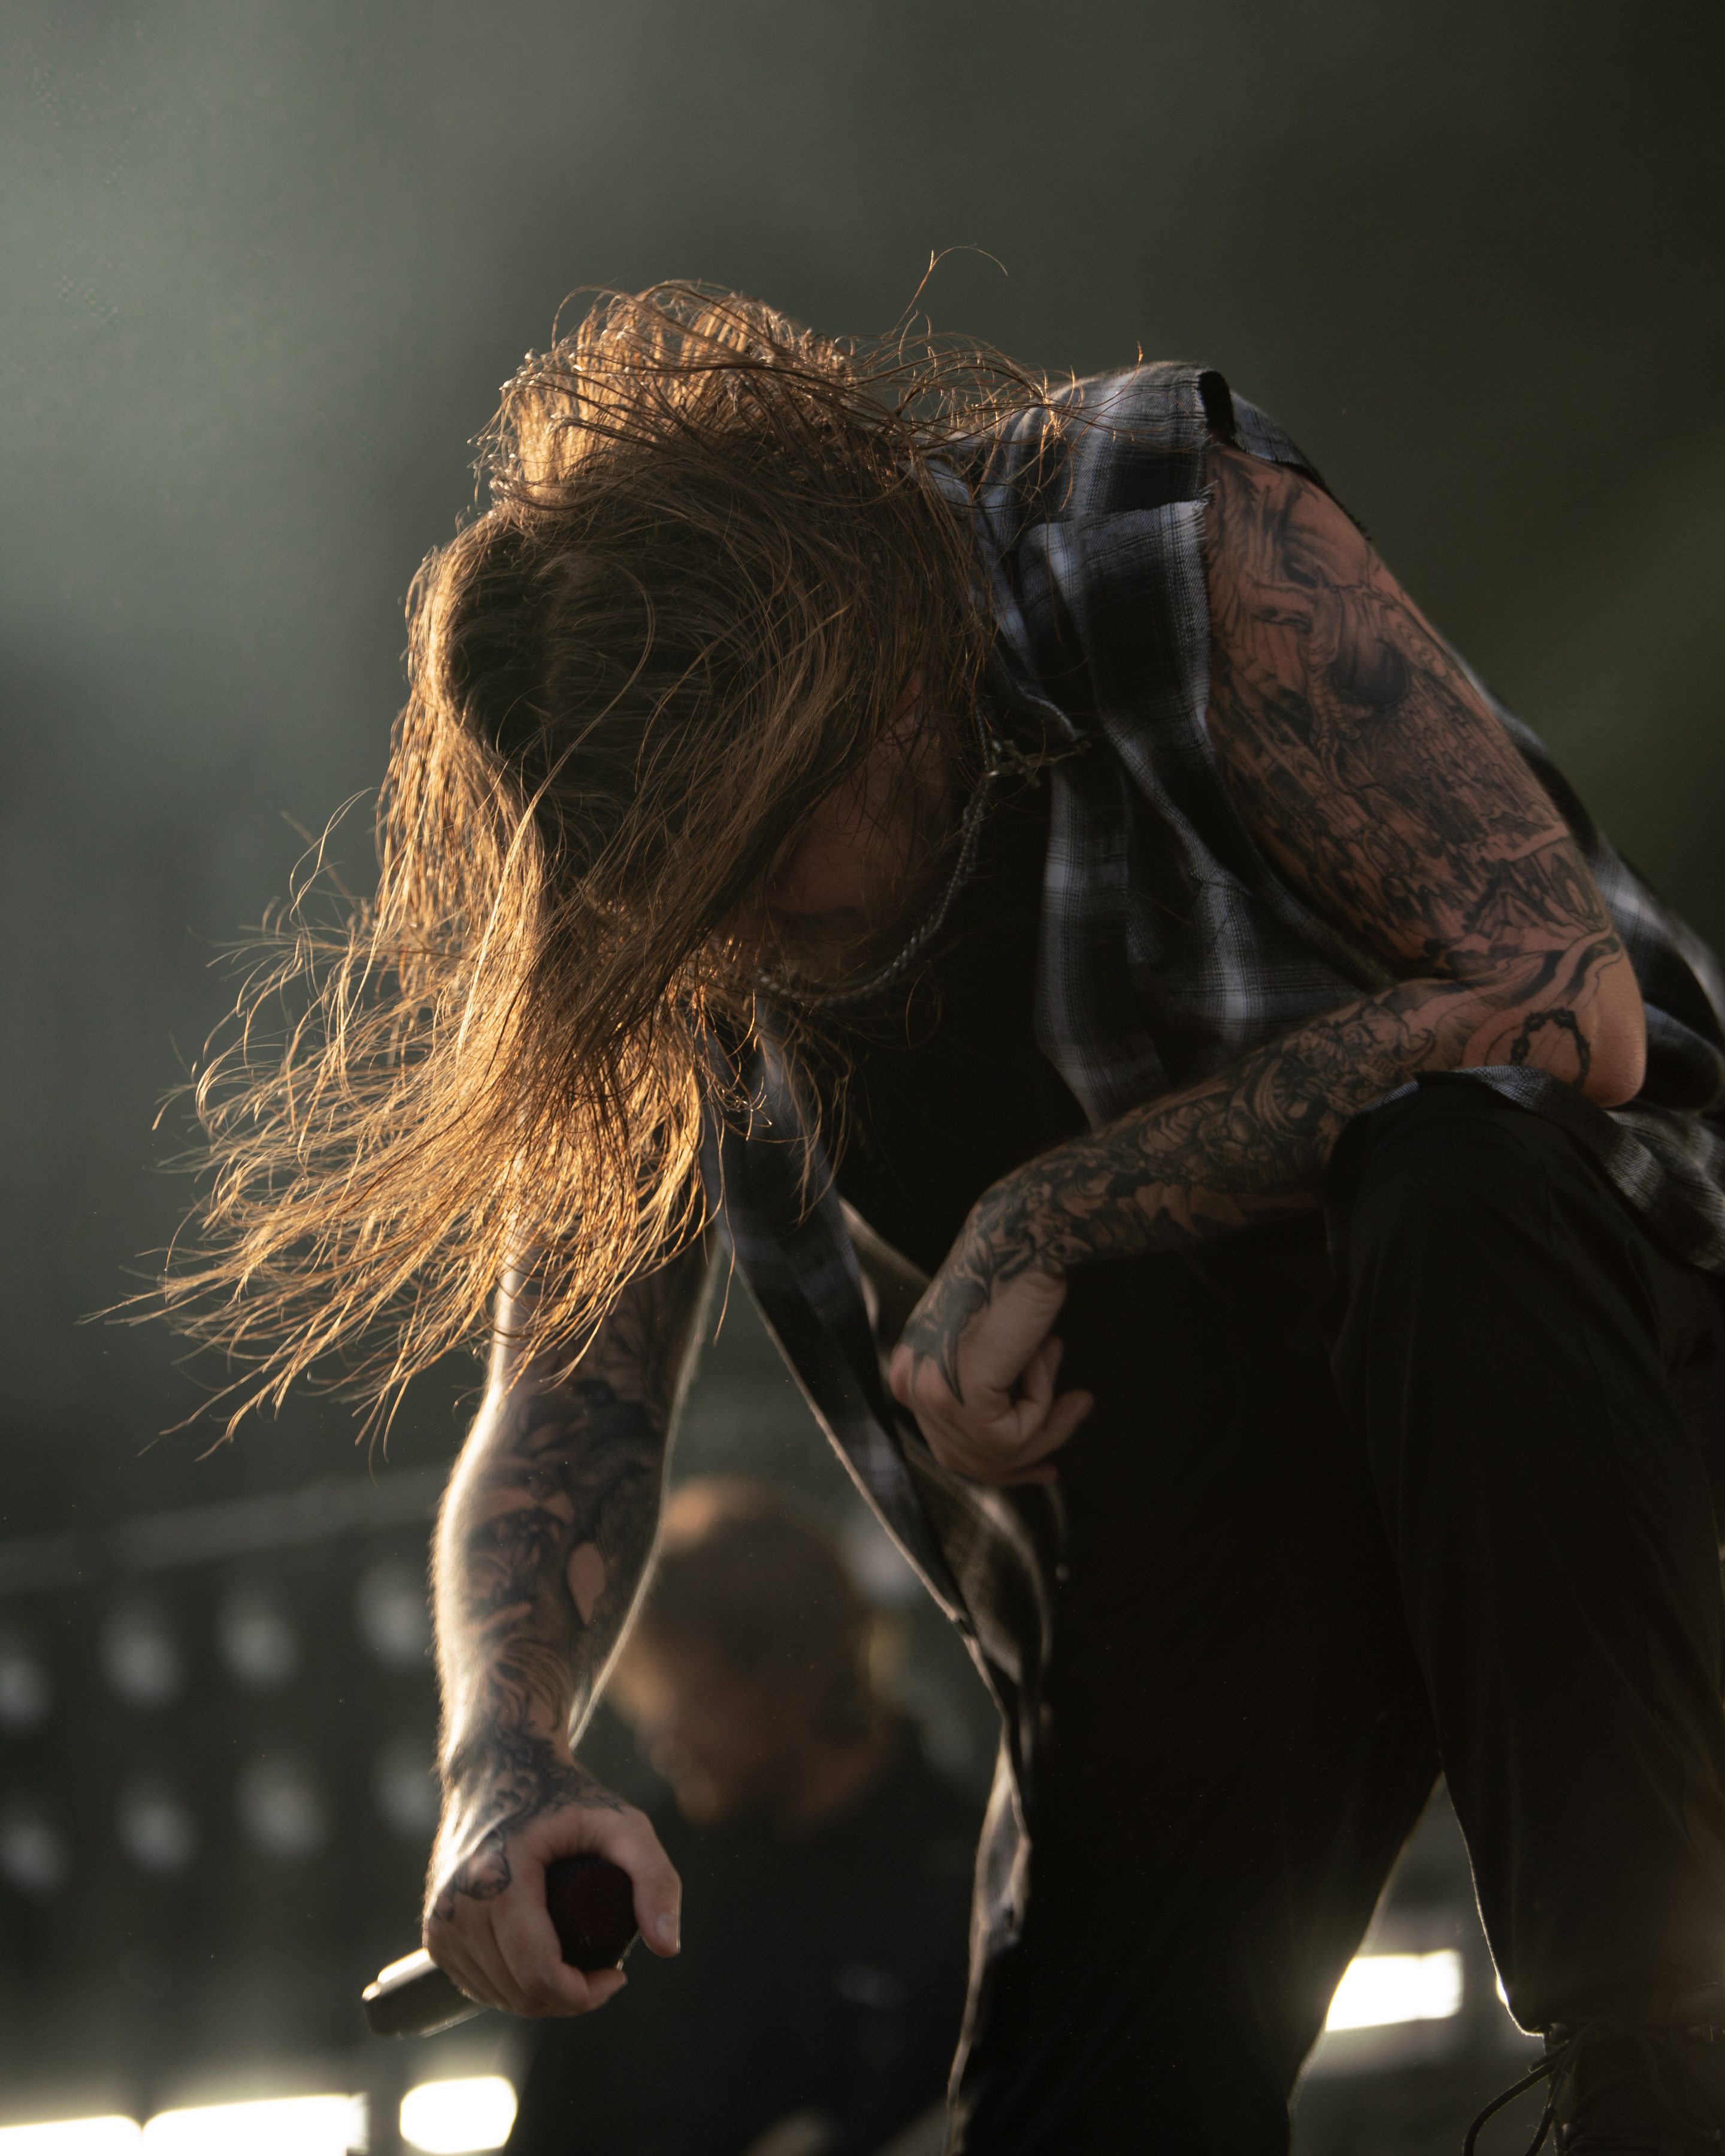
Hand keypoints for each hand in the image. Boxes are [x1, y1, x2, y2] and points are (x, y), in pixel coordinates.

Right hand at [424, 1748, 680, 2017]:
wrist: (500, 1768)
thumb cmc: (566, 1795)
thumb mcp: (623, 1824)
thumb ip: (656, 1878)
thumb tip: (668, 1948)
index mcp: (498, 1880)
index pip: (539, 1974)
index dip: (585, 1994)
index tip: (618, 1974)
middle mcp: (458, 1905)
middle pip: (519, 1993)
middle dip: (569, 1999)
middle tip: (602, 1971)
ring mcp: (440, 1920)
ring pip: (496, 1997)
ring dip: (540, 1999)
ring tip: (575, 1966)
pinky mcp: (434, 1929)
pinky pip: (475, 1985)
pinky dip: (510, 1990)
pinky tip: (539, 1967)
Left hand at [887, 1187, 1092, 1484]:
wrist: (1021, 1241)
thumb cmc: (1014, 1283)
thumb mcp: (989, 1347)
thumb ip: (986, 1389)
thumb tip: (1014, 1441)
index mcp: (909, 1372)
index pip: (949, 1447)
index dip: (999, 1467)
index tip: (1043, 1464)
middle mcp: (909, 1384)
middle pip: (967, 1460)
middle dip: (1022, 1461)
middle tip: (1058, 1460)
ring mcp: (930, 1392)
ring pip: (996, 1454)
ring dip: (1044, 1426)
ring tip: (1072, 1394)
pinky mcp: (960, 1397)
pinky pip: (1014, 1435)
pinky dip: (1043, 1404)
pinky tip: (1044, 1357)